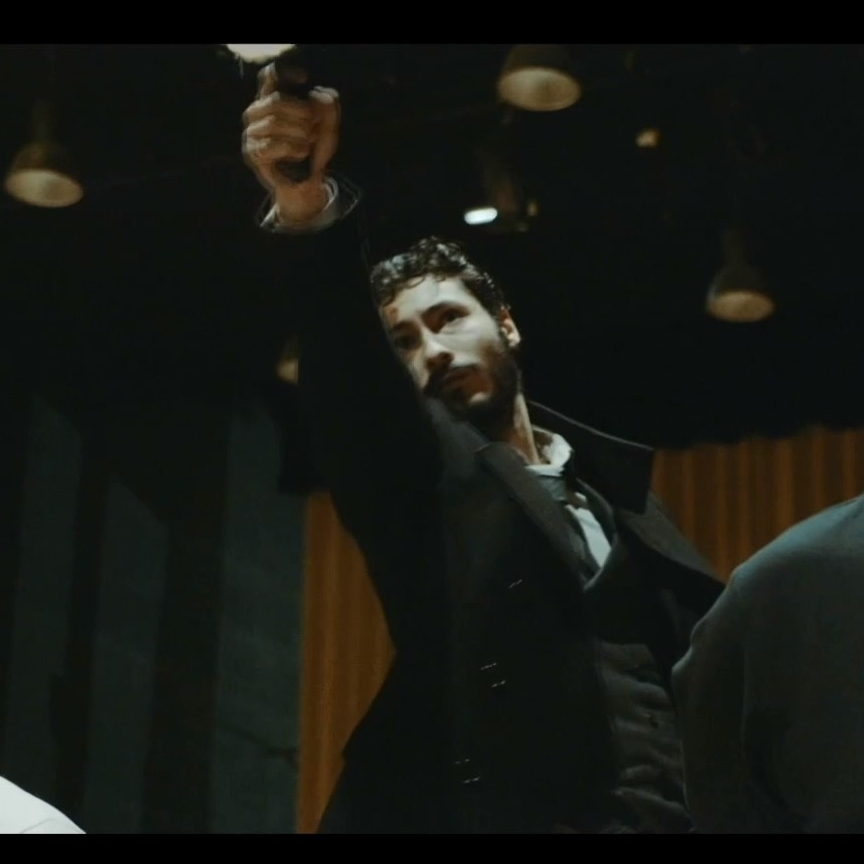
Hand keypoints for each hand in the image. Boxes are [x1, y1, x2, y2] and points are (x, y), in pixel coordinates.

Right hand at [242, 63, 340, 225]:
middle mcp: (257, 113)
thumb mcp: (328, 127)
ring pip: (273, 122)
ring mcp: (252, 133)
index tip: (304, 80)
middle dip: (301, 112)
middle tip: (315, 125)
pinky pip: (272, 145)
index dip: (285, 73)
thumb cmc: (314, 151)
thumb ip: (328, 108)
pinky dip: (292, 148)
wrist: (308, 182)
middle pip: (275, 100)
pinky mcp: (253, 153)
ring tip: (310, 141)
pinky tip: (302, 152)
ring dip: (298, 132)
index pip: (270, 76)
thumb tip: (318, 96)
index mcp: (272, 99)